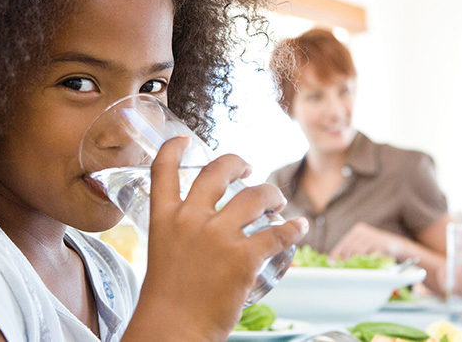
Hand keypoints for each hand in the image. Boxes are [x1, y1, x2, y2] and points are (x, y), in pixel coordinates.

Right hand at [126, 137, 308, 340]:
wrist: (172, 331)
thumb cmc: (167, 304)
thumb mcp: (164, 256)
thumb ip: (181, 238)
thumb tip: (206, 235)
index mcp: (165, 219)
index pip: (163, 171)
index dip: (173, 149)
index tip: (185, 139)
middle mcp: (191, 220)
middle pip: (218, 171)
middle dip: (237, 163)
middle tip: (248, 168)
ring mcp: (219, 236)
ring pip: (256, 196)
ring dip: (272, 194)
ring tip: (277, 202)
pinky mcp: (245, 257)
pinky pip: (279, 233)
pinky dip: (293, 228)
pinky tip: (298, 227)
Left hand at [329, 222, 411, 259]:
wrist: (397, 245)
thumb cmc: (377, 246)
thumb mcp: (363, 245)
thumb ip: (352, 250)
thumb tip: (337, 259)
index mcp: (358, 229)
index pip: (344, 241)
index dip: (336, 252)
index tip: (330, 261)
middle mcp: (364, 231)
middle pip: (350, 246)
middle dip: (344, 257)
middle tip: (341, 265)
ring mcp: (372, 236)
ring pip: (359, 250)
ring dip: (355, 259)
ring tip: (352, 265)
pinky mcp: (381, 243)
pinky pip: (370, 253)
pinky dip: (366, 259)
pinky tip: (364, 263)